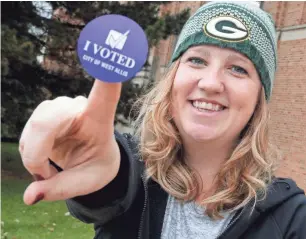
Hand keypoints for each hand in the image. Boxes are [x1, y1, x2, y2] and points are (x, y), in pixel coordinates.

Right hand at [19, 80, 121, 204]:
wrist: (94, 159)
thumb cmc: (98, 166)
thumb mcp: (88, 182)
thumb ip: (61, 189)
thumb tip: (28, 197)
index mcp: (100, 120)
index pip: (105, 93)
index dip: (105, 75)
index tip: (109, 54)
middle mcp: (79, 108)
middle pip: (48, 117)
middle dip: (37, 150)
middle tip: (44, 175)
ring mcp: (61, 109)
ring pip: (34, 124)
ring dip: (33, 153)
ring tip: (49, 170)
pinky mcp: (47, 114)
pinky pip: (27, 132)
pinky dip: (29, 151)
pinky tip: (43, 159)